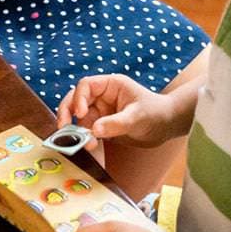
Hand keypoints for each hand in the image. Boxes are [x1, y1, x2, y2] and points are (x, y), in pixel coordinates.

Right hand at [58, 74, 175, 147]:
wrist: (168, 126)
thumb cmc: (156, 113)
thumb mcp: (137, 117)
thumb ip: (115, 123)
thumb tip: (94, 131)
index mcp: (110, 85)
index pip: (86, 86)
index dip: (78, 98)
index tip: (79, 113)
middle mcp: (101, 96)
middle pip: (75, 100)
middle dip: (67, 112)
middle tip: (63, 127)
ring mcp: (100, 111)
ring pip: (79, 117)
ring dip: (77, 129)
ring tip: (84, 143)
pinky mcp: (102, 125)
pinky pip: (87, 129)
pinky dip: (84, 137)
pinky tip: (88, 146)